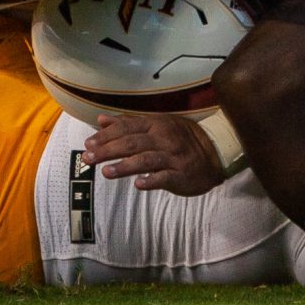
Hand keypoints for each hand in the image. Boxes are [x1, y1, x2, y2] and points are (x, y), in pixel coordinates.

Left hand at [84, 113, 227, 195]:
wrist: (216, 153)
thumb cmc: (182, 139)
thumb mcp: (157, 125)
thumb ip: (128, 123)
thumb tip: (101, 119)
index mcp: (157, 124)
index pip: (127, 127)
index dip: (106, 135)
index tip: (89, 143)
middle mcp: (164, 138)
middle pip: (132, 143)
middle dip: (108, 150)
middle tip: (88, 158)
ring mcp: (173, 156)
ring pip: (146, 159)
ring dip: (125, 166)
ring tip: (106, 172)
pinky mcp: (181, 174)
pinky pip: (165, 177)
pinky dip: (151, 181)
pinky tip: (138, 185)